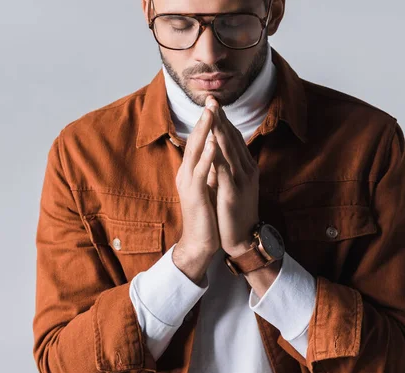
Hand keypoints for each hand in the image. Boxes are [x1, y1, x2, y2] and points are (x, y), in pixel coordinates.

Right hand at [173, 106, 219, 282]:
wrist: (201, 242)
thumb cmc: (206, 215)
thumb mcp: (208, 187)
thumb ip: (209, 169)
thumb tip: (217, 153)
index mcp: (192, 170)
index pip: (199, 141)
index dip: (207, 123)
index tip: (215, 104)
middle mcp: (187, 173)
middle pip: (195, 141)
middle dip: (204, 120)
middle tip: (211, 99)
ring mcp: (189, 183)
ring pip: (196, 152)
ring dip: (204, 131)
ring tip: (211, 112)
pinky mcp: (195, 195)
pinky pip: (201, 171)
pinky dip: (207, 156)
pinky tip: (213, 142)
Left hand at [205, 95, 259, 257]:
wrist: (244, 238)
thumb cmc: (235, 213)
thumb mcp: (233, 186)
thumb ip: (228, 168)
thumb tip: (217, 152)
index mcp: (246, 168)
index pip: (234, 139)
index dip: (224, 121)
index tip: (214, 105)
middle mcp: (247, 170)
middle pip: (232, 139)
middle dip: (221, 118)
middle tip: (212, 99)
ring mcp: (242, 180)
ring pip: (229, 149)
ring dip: (219, 129)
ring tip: (211, 112)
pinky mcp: (233, 192)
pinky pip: (224, 168)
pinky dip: (217, 153)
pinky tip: (211, 141)